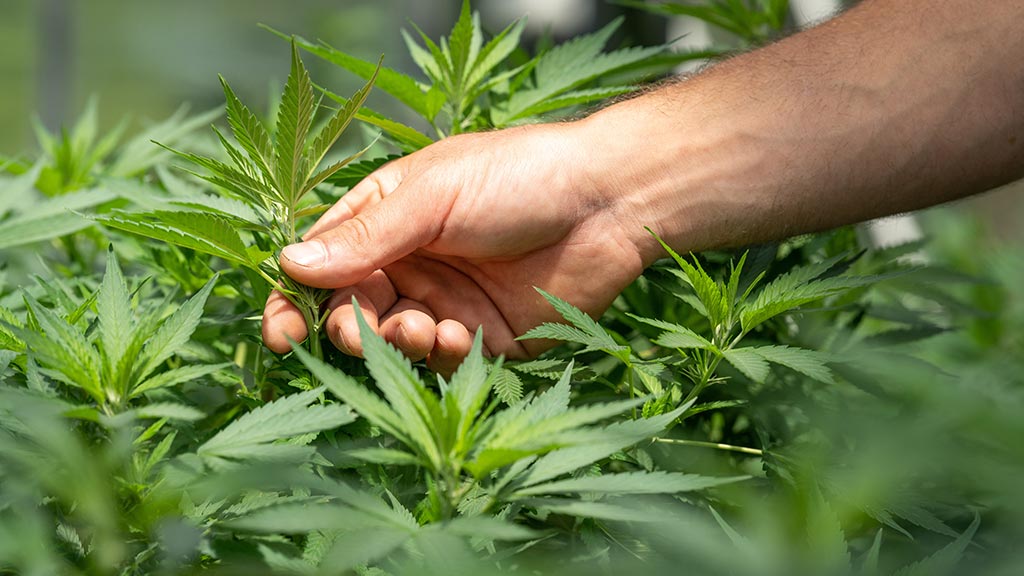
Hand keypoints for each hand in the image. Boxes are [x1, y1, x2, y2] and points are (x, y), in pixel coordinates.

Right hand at [261, 123, 649, 372]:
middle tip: (359, 330)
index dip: (295, 299)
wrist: (607, 202)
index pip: (322, 264)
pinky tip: (458, 335)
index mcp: (388, 219)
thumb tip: (288, 263)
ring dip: (395, 342)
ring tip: (423, 327)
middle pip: (351, 311)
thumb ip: (366, 236)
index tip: (282, 331)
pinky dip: (439, 356)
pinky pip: (443, 361)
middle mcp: (411, 264)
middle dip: (349, 328)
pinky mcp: (486, 339)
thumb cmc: (518, 177)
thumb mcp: (434, 196)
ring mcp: (447, 303)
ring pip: (393, 342)